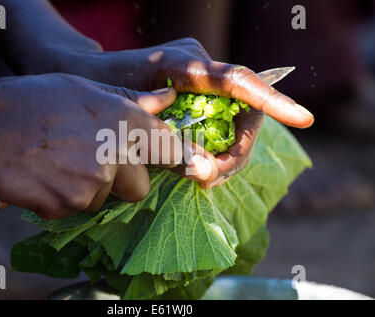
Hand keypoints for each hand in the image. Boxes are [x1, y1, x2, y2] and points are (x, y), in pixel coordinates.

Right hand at [0, 74, 189, 218]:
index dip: (183, 160)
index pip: (169, 149)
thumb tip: (165, 101)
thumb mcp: (85, 90)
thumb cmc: (34, 100)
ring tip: (60, 164)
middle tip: (93, 162)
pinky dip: (65, 199)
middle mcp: (115, 155)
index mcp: (124, 121)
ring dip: (89, 190)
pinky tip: (46, 176)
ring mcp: (92, 185)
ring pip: (105, 200)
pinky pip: (76, 210)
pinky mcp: (67, 206)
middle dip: (123, 182)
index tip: (200, 170)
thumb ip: (130, 101)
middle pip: (139, 188)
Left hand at [25, 38, 313, 187]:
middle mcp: (204, 71)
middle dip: (233, 153)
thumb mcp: (126, 109)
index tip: (304, 119)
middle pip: (242, 115)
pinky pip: (220, 127)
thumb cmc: (100, 86)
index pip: (239, 82)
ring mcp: (203, 85)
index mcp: (189, 65)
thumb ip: (162, 132)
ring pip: (233, 126)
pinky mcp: (198, 99)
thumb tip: (200, 167)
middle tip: (204, 178)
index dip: (272, 101)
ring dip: (223, 158)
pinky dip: (214, 152)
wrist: (85, 75)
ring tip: (197, 176)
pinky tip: (196, 167)